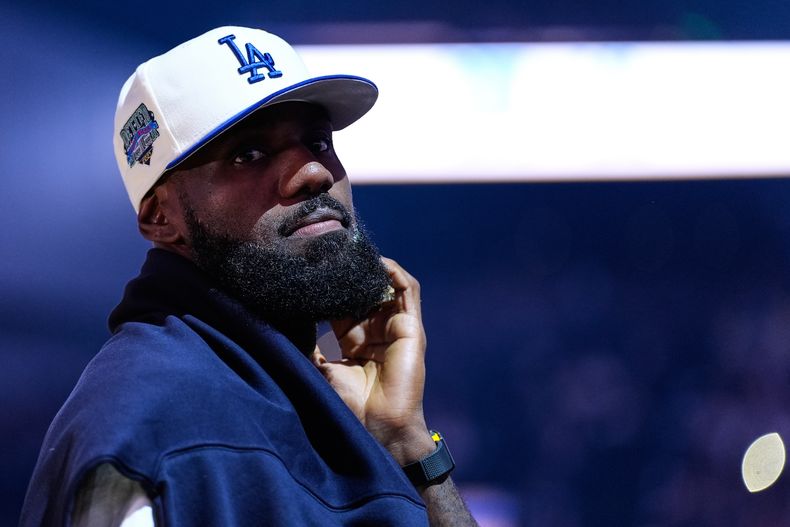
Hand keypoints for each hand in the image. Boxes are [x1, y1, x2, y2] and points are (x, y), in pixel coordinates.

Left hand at [311, 257, 434, 463]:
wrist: (379, 427)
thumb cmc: (352, 406)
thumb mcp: (323, 371)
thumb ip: (310, 350)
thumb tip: (285, 331)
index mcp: (356, 341)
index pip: (344, 305)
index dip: (332, 289)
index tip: (313, 271)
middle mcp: (376, 331)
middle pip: (366, 291)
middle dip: (351, 273)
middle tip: (331, 252)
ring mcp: (396, 327)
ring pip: (388, 285)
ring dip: (374, 268)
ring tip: (355, 252)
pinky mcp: (412, 327)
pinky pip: (409, 291)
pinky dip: (395, 273)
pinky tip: (377, 262)